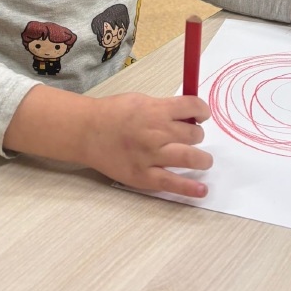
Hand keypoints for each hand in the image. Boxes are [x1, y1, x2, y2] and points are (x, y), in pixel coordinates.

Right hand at [84, 93, 212, 197]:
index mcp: (156, 110)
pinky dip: (190, 188)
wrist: (87, 131)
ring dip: (202, 159)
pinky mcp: (144, 176)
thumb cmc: (112, 114)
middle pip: (195, 134)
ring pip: (191, 158)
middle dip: (197, 134)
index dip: (203, 111)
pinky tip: (202, 190)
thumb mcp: (141, 100)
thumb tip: (187, 115)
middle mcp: (157, 132)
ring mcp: (151, 156)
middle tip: (191, 137)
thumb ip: (164, 107)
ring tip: (202, 161)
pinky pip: (172, 183)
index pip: (193, 107)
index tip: (202, 115)